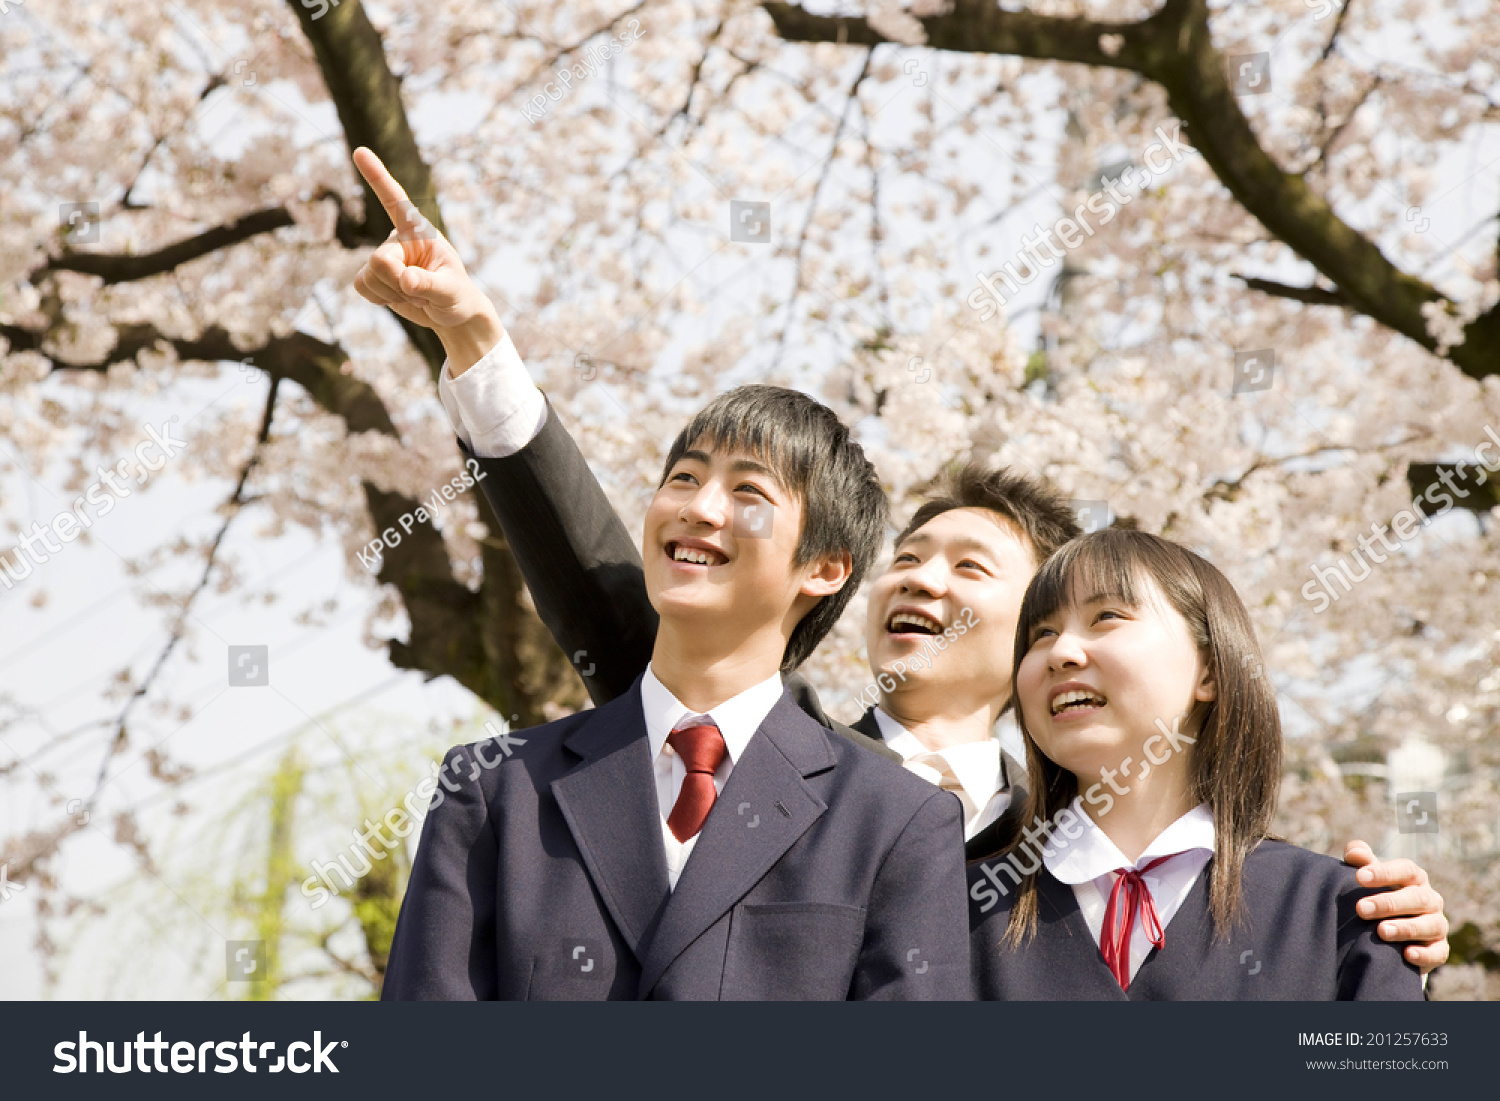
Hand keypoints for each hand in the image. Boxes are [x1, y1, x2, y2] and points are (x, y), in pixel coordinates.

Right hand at [350, 147, 502, 372]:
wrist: (450, 314)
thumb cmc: (457, 296)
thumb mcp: (451, 291)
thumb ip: (430, 284)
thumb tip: (406, 280)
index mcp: (419, 232)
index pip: (396, 201)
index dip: (377, 177)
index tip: (360, 151)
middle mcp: (398, 239)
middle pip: (379, 260)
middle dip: (396, 283)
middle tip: (421, 293)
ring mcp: (384, 257)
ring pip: (368, 276)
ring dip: (391, 293)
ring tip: (415, 294)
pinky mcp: (372, 275)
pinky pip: (361, 287)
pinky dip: (380, 298)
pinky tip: (398, 298)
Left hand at [1343, 839, 1448, 973]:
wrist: (1392, 928)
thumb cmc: (1377, 893)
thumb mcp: (1369, 876)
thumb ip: (1360, 860)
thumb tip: (1353, 852)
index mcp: (1414, 878)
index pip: (1406, 870)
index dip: (1384, 872)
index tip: (1359, 877)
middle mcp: (1430, 899)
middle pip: (1417, 898)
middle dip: (1389, 903)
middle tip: (1361, 908)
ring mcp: (1437, 924)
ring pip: (1430, 925)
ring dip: (1406, 928)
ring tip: (1381, 931)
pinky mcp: (1439, 949)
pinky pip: (1438, 952)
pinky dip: (1425, 955)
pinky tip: (1407, 954)